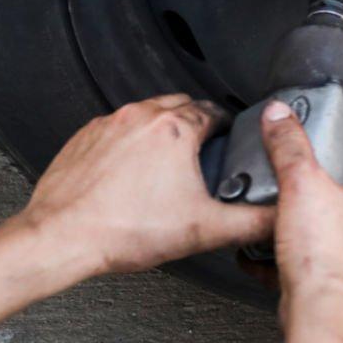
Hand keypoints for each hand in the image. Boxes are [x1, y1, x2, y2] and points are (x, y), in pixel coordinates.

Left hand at [17, 93, 275, 277]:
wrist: (61, 237)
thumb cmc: (122, 230)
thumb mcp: (206, 230)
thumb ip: (253, 222)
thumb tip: (280, 219)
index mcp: (175, 129)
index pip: (215, 112)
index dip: (228, 127)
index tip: (230, 140)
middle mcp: (141, 118)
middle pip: (181, 104)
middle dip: (196, 122)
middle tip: (204, 150)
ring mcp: (108, 125)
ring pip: (147, 114)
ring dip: (163, 129)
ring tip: (169, 161)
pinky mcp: (84, 137)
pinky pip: (117, 128)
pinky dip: (130, 142)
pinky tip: (132, 172)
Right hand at [259, 99, 342, 329]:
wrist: (322, 314)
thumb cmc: (326, 257)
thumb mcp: (302, 185)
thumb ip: (290, 147)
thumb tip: (280, 116)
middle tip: (329, 182)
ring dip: (323, 230)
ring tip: (295, 220)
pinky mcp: (342, 290)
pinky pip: (319, 270)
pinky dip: (297, 262)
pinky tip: (270, 261)